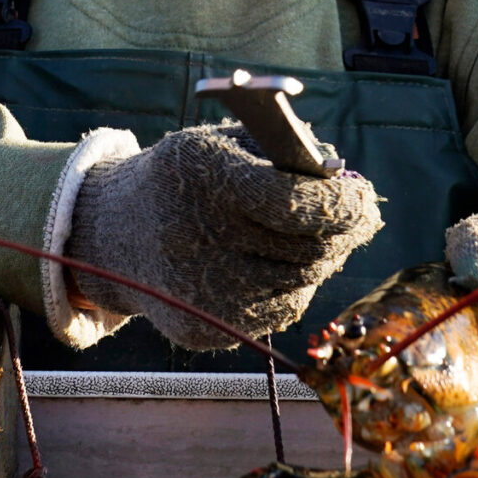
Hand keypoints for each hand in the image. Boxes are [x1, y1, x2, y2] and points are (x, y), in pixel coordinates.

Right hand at [67, 124, 382, 348]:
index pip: (292, 202)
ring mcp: (199, 294)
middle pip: (306, 250)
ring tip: (306, 236)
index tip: (363, 198)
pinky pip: (275, 313)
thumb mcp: (226, 145)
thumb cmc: (187, 180)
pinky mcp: (202, 332)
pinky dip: (287, 287)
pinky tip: (269, 264)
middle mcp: (198, 241)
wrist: (114, 234)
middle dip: (339, 233)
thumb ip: (289, 157)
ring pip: (299, 285)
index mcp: (203, 180)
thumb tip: (353, 191)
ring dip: (316, 259)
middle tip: (355, 216)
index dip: (341, 204)